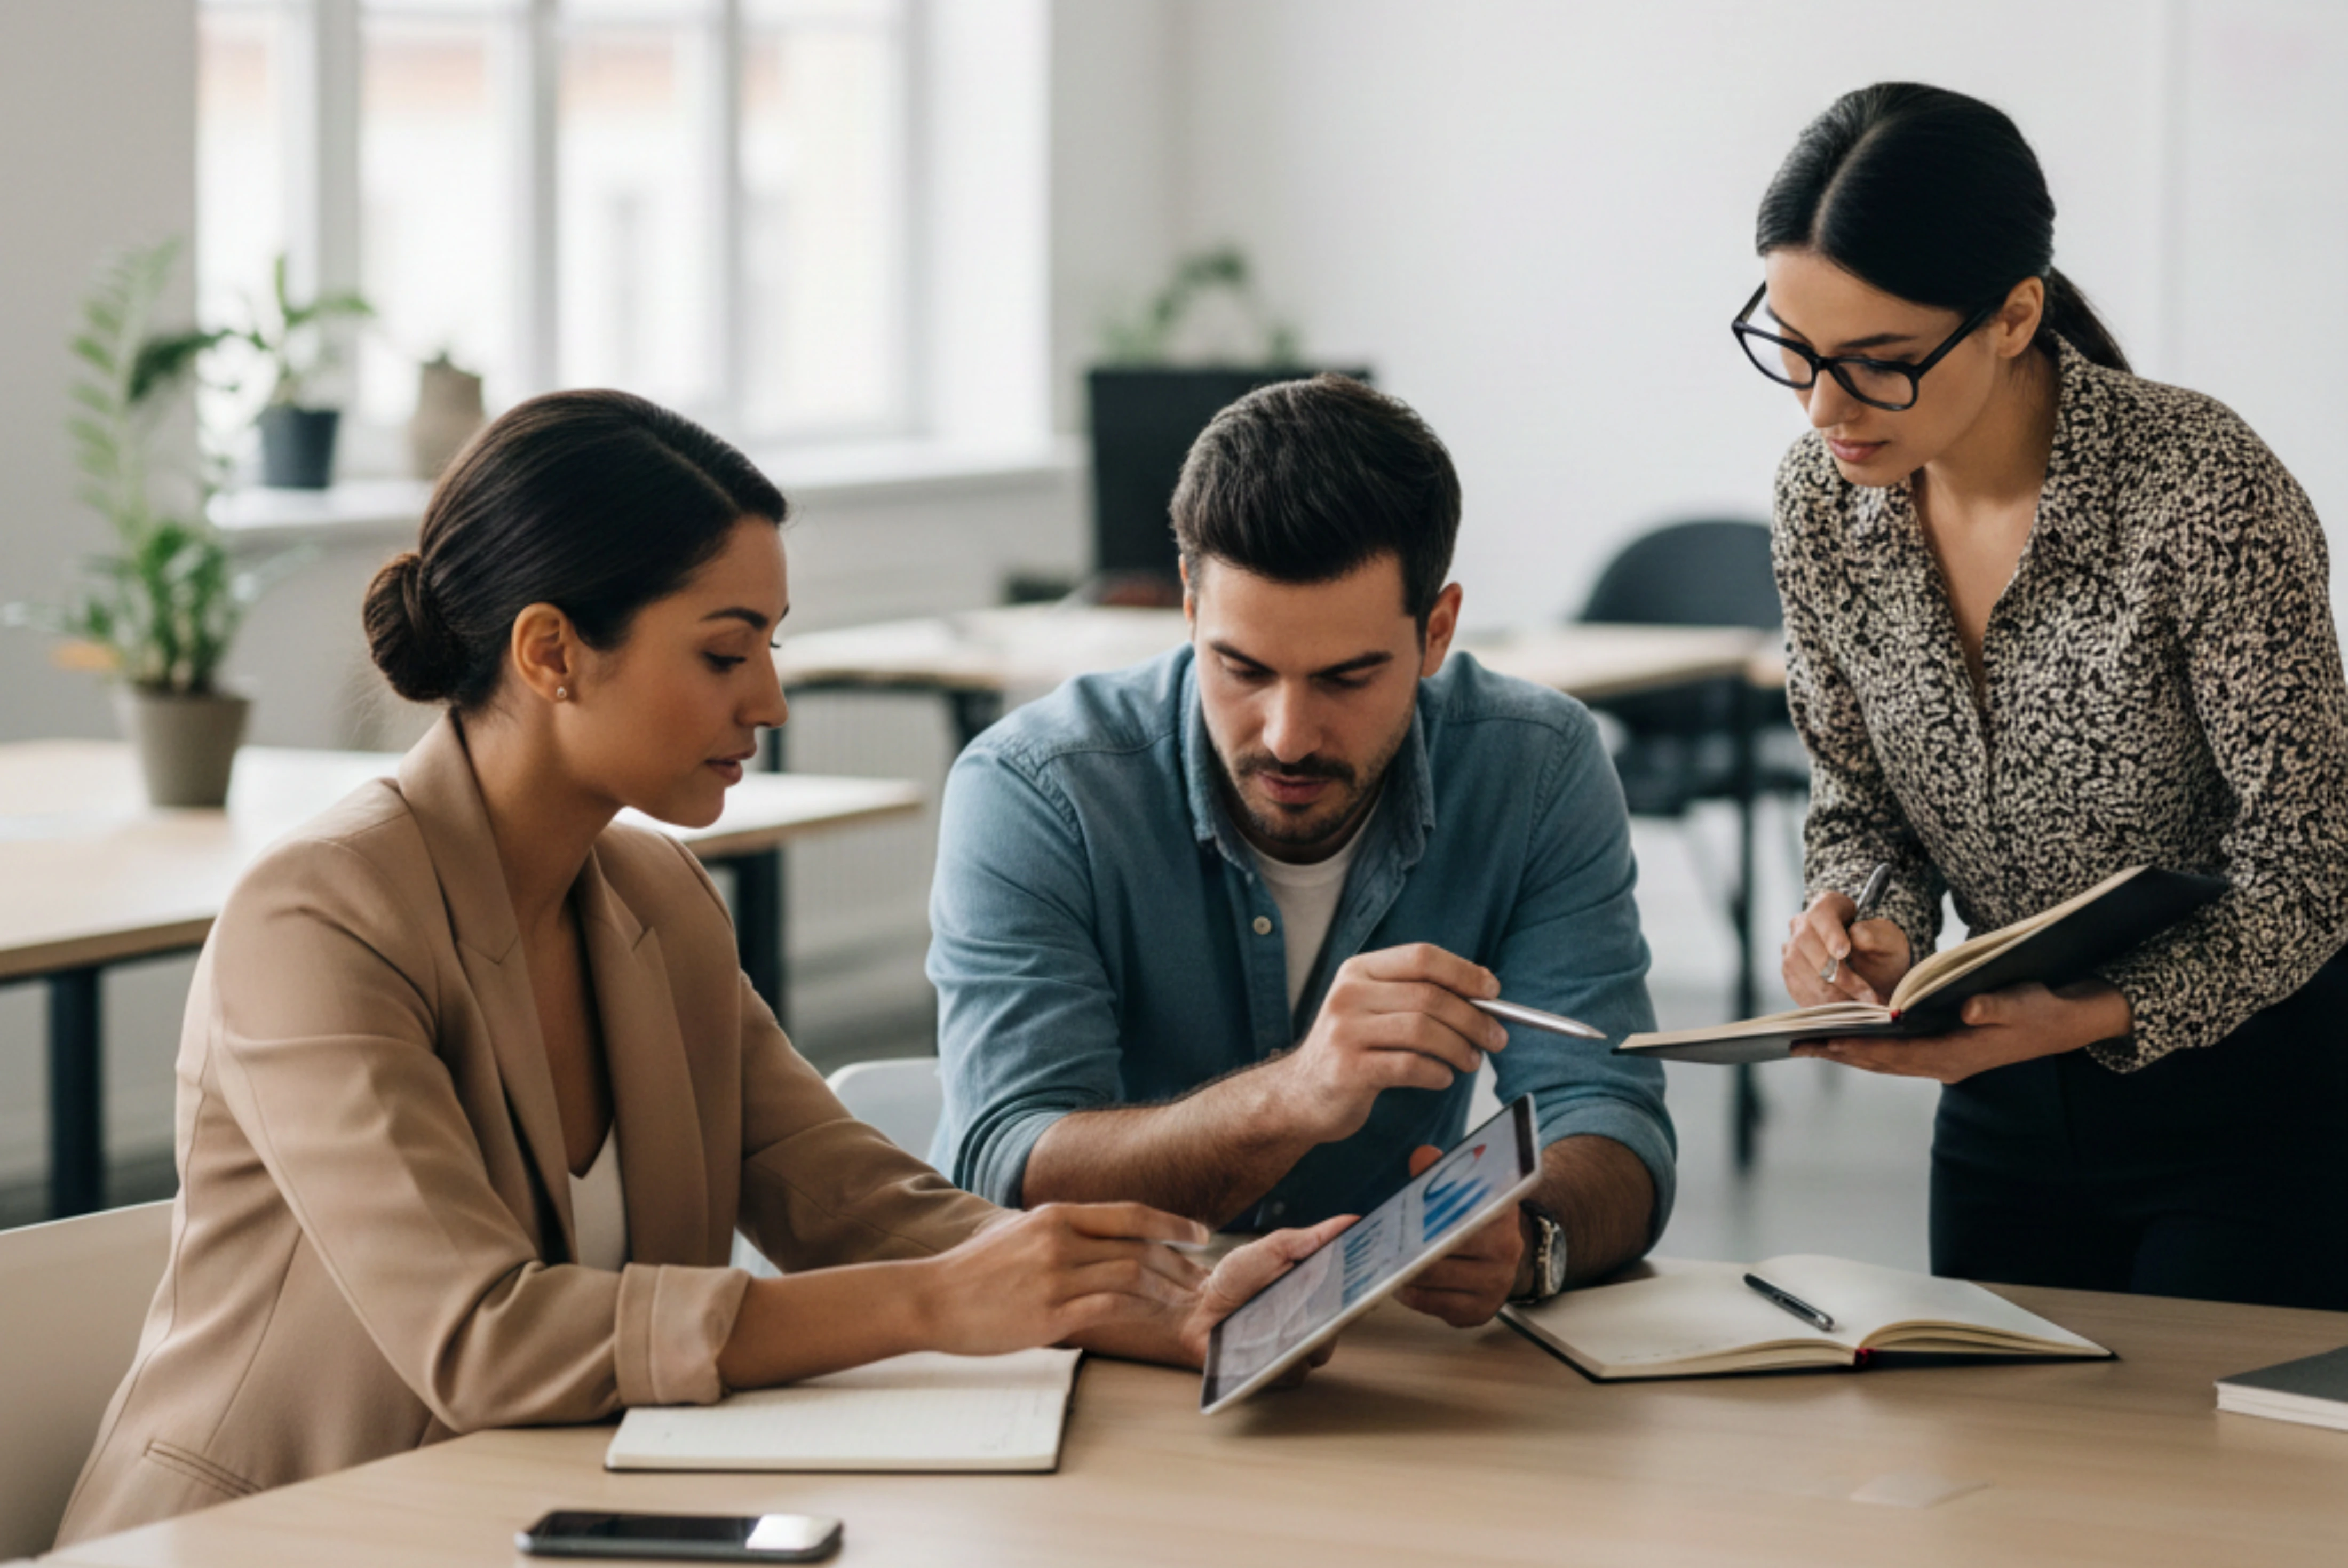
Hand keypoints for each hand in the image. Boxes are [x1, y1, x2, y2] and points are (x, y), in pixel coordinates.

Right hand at [916, 1202, 1209, 1355]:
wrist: (931, 1298)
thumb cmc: (974, 1270)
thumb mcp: (1019, 1232)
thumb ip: (1061, 1231)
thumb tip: (1100, 1238)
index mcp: (1055, 1215)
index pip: (1129, 1213)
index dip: (1172, 1223)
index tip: (1199, 1234)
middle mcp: (1060, 1240)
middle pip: (1139, 1246)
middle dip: (1180, 1263)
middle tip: (1203, 1278)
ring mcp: (1055, 1277)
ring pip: (1132, 1275)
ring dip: (1167, 1289)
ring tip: (1186, 1300)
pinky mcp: (1049, 1314)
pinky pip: (1110, 1308)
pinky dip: (1139, 1310)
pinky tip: (1151, 1316)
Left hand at [1175, 1216, 1357, 1373]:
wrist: (1197, 1310)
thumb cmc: (1235, 1278)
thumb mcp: (1272, 1249)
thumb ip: (1310, 1238)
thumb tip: (1351, 1220)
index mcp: (1317, 1290)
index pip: (1355, 1289)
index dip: (1365, 1283)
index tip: (1370, 1274)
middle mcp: (1315, 1321)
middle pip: (1342, 1320)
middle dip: (1333, 1308)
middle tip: (1318, 1294)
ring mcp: (1300, 1349)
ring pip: (1322, 1348)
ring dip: (1304, 1333)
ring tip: (1281, 1317)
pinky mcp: (1282, 1373)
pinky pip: (1298, 1371)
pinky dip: (1285, 1358)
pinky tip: (1269, 1344)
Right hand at [1271, 944, 1507, 1144]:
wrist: (1301, 1095)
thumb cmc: (1351, 1050)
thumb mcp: (1374, 1009)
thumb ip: (1418, 995)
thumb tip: (1484, 991)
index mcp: (1359, 971)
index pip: (1421, 957)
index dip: (1464, 972)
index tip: (1492, 991)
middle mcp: (1348, 995)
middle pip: (1429, 996)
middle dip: (1474, 1018)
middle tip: (1496, 1038)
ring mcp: (1345, 1032)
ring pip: (1423, 1030)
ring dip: (1460, 1047)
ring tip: (1471, 1061)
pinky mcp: (1348, 1070)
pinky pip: (1410, 1066)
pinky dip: (1437, 1073)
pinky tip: (1443, 1078)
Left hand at [1391, 1144, 1522, 1326]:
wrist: (1501, 1260)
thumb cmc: (1471, 1222)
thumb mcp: (1461, 1191)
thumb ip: (1440, 1172)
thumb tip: (1423, 1156)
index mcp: (1500, 1212)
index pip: (1460, 1206)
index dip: (1428, 1207)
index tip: (1403, 1209)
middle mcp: (1505, 1249)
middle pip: (1442, 1244)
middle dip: (1407, 1243)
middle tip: (1379, 1238)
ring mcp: (1495, 1285)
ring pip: (1434, 1277)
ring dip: (1404, 1270)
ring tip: (1383, 1260)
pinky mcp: (1479, 1311)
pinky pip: (1434, 1304)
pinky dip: (1412, 1293)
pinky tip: (1400, 1283)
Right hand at [1782, 891, 1910, 1006]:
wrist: (1875, 971)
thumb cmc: (1882, 950)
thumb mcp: (1889, 940)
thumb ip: (1875, 935)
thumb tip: (1855, 936)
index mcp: (1828, 906)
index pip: (1822, 914)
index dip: (1830, 934)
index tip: (1844, 953)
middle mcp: (1803, 925)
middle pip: (1809, 947)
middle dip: (1840, 976)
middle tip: (1867, 996)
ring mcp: (1792, 949)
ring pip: (1802, 971)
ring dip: (1833, 995)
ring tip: (1860, 1007)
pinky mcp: (1790, 973)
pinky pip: (1799, 990)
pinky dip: (1823, 1003)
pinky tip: (1845, 1009)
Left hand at [1792, 980, 2131, 1083]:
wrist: (2066, 1021)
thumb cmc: (2042, 1008)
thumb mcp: (2020, 1002)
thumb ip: (1991, 1006)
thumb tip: (1964, 1010)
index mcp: (1958, 1056)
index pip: (1896, 1055)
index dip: (1858, 1047)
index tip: (1823, 1040)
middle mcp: (1945, 1064)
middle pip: (1882, 1062)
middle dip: (1839, 1052)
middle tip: (1796, 1044)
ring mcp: (1944, 1060)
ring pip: (1886, 1060)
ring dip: (1849, 1051)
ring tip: (1809, 1041)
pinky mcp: (1946, 1051)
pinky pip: (1898, 1053)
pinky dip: (1870, 1046)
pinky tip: (1848, 1035)